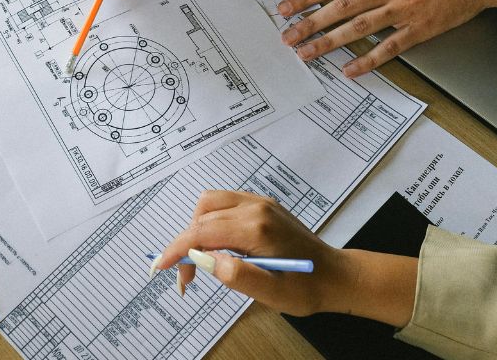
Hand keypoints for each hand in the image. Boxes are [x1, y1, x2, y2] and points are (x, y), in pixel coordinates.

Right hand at [153, 191, 346, 315]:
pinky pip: (224, 203)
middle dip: (186, 245)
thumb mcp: (272, 293)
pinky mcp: (262, 205)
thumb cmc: (307, 288)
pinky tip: (217, 244)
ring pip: (210, 203)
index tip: (160, 266)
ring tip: (200, 259)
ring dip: (197, 229)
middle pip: (202, 216)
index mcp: (256, 228)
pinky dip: (210, 221)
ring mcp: (259, 203)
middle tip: (187, 277)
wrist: (336, 276)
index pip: (202, 232)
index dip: (177, 249)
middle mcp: (256, 207)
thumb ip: (235, 275)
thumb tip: (203, 259)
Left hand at [276, 0, 496, 77]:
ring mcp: (404, 10)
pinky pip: (391, 47)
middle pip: (340, 8)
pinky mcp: (421, 29)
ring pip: (359, 28)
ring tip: (307, 53)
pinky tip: (351, 70)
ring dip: (330, 42)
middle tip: (287, 38)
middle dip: (310, 23)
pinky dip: (370, 60)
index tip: (285, 9)